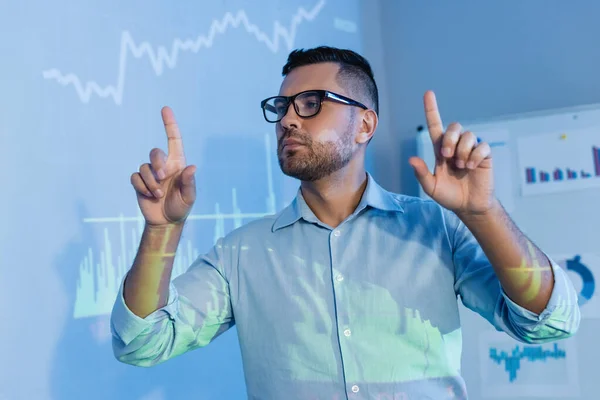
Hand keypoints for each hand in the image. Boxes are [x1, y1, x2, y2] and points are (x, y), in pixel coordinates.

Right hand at [130, 106, 196, 225]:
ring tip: (158, 195)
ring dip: (151, 182)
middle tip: (162, 178)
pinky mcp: (139, 183)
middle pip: (155, 152)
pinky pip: (135, 178)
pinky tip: (149, 197)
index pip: (174, 140)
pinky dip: (142, 187)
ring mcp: (150, 174)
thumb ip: (189, 182)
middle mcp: (163, 166)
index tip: (165, 109)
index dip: (170, 124)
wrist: (166, 222)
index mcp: (177, 164)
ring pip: (144, 168)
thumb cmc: (181, 207)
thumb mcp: (189, 197)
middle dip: (156, 163)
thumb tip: (192, 167)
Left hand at [409, 91, 495, 215]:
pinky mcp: (484, 156)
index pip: (435, 126)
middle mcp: (456, 147)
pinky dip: (475, 155)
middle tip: (447, 156)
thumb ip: (421, 174)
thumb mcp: (431, 187)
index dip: (432, 109)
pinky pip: (482, 146)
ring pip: (468, 135)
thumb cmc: (449, 196)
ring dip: (462, 150)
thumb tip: (411, 159)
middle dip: (450, 139)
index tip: (428, 93)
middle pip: (454, 127)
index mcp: (440, 151)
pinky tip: (471, 167)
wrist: (469, 206)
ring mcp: (470, 150)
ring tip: (461, 166)